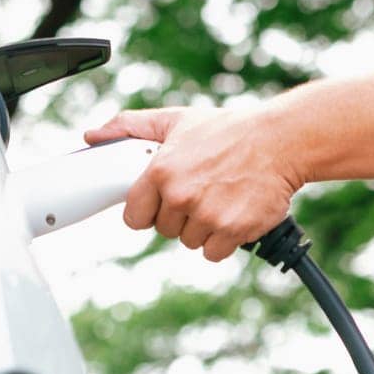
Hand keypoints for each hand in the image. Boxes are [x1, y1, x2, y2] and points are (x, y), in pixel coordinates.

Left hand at [83, 104, 302, 261]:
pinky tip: (235, 211)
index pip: (134, 216)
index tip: (164, 199)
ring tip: (222, 196)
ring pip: (190, 242)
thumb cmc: (228, 130)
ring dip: (204, 226)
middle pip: (164, 230)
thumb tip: (92, 135)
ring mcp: (207, 215)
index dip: (149, 209)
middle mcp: (181, 194)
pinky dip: (225, 239)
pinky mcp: (232, 230)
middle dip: (180, 214)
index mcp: (161, 170)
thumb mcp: (177, 121)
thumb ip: (130, 127)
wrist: (281, 140)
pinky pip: (214, 252)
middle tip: (202, 189)